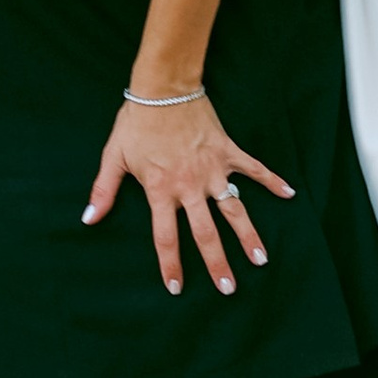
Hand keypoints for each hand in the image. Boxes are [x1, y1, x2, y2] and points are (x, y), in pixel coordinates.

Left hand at [84, 93, 291, 298]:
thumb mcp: (114, 156)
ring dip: (248, 236)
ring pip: (235, 210)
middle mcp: (190, 186)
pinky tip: (289, 194)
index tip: (177, 288)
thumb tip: (88, 219)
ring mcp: (213, 170)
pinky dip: (272, 181)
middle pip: (206, 233)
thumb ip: (103, 191)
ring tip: (261, 259)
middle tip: (228, 288)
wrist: (164, 88)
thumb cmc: (137, 122)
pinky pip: (254, 170)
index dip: (171, 265)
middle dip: (217, 263)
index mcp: (161, 190)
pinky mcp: (227, 152)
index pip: (166, 237)